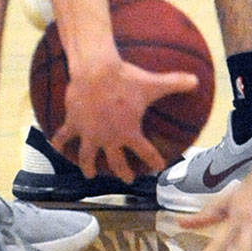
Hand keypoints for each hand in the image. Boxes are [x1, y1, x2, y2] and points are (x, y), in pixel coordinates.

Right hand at [54, 56, 198, 182]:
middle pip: (116, 161)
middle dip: (123, 172)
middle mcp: (109, 138)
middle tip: (127, 178)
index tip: (159, 168)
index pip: (145, 152)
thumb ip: (175, 83)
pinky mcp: (73, 123)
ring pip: (87, 156)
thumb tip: (197, 80)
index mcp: (129, 133)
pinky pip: (63, 136)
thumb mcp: (152, 83)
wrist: (95, 72)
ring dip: (89, 166)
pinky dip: (58, 143)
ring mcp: (89, 133)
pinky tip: (54, 148)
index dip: (153, 161)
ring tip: (89, 174)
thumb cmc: (125, 80)